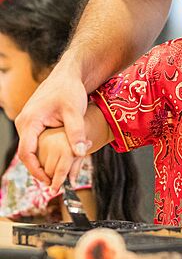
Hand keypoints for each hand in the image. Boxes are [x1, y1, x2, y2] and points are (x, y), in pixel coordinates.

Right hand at [15, 61, 88, 184]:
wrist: (68, 75)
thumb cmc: (70, 90)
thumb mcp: (74, 112)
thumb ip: (76, 133)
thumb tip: (79, 153)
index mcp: (29, 121)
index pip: (27, 154)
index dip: (37, 171)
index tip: (49, 182)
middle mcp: (24, 122)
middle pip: (27, 154)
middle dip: (40, 169)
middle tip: (54, 182)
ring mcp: (28, 122)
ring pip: (32, 148)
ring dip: (43, 161)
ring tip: (57, 173)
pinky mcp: (34, 122)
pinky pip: (36, 141)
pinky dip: (45, 151)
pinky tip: (58, 158)